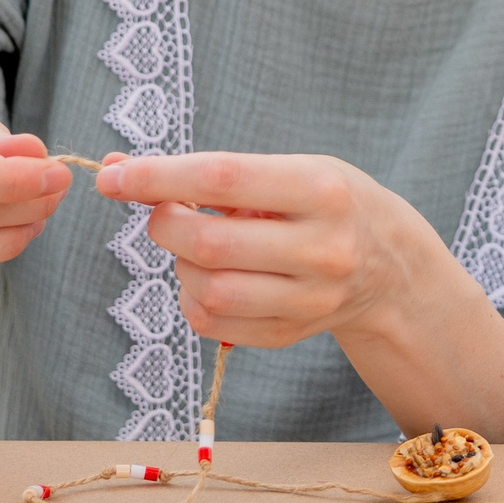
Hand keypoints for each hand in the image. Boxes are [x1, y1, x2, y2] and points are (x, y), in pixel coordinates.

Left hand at [93, 151, 438, 349]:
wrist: (390, 264)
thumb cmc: (327, 203)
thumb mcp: (290, 169)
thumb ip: (212, 173)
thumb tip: (120, 173)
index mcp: (322, 189)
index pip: (223, 179)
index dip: (158, 178)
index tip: (112, 178)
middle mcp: (322, 247)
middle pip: (209, 243)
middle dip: (163, 224)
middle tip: (163, 212)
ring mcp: (311, 298)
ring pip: (208, 290)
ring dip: (180, 265)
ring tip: (196, 246)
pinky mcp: (294, 333)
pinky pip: (214, 324)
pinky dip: (191, 299)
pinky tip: (208, 277)